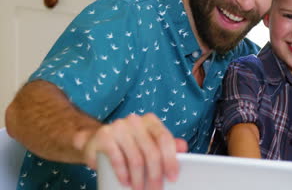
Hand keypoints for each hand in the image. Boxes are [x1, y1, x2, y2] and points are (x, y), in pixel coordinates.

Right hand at [73, 113, 187, 189]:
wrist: (95, 139)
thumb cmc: (127, 143)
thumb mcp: (147, 141)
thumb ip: (165, 144)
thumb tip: (184, 147)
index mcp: (150, 121)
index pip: (165, 139)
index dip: (171, 159)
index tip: (173, 177)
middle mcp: (135, 121)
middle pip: (151, 151)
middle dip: (155, 175)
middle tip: (156, 189)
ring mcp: (119, 127)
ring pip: (136, 158)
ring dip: (139, 179)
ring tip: (140, 189)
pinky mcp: (105, 137)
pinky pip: (118, 159)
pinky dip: (124, 175)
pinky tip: (126, 183)